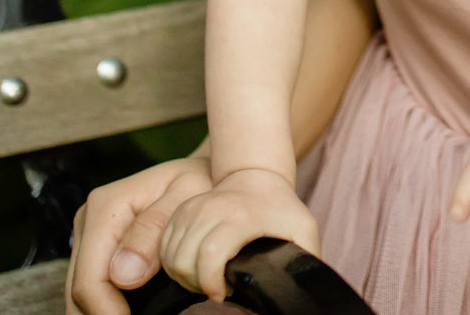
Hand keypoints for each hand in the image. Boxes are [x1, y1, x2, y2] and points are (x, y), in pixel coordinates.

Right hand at [66, 155, 214, 313]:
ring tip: (136, 314)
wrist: (202, 173)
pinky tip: (128, 309)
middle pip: (79, 290)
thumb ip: (154, 231)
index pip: (90, 280)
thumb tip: (123, 274)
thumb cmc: (201, 185)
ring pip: (80, 292)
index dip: (107, 312)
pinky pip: (92, 284)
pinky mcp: (96, 246)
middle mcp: (88, 219)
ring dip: (102, 309)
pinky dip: (105, 302)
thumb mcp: (188, 197)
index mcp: (106, 208)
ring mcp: (89, 233)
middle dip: (103, 314)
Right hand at [158, 166, 321, 302]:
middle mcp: (211, 209)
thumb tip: (301, 291)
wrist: (258, 175)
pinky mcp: (181, 211)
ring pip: (170, 255)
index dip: (212, 282)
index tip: (222, 294)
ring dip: (184, 276)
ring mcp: (192, 208)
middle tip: (215, 288)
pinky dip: (173, 263)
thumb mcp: (302, 230)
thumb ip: (305, 259)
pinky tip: (193, 268)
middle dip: (196, 284)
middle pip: (186, 259)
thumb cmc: (282, 208)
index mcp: (240, 216)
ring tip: (206, 279)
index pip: (212, 254)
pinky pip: (163, 247)